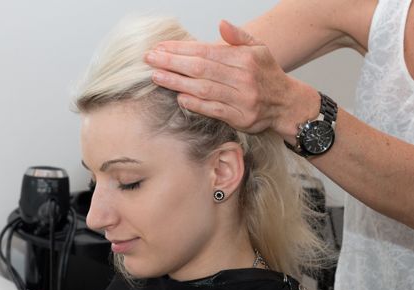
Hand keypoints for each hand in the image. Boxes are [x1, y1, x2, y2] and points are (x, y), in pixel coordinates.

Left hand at [144, 20, 317, 137]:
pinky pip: (213, 109)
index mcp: (244, 58)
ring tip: (157, 77)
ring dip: (177, 83)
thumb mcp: (259, 49)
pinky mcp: (239, 118)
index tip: (161, 48)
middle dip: (172, 63)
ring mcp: (241, 99)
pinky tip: (179, 97)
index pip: (206, 51)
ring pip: (204, 89)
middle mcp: (242, 78)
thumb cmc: (267, 75)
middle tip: (151, 59)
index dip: (181, 49)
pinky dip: (195, 104)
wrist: (287, 104)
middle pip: (201, 69)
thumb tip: (221, 24)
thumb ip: (238, 37)